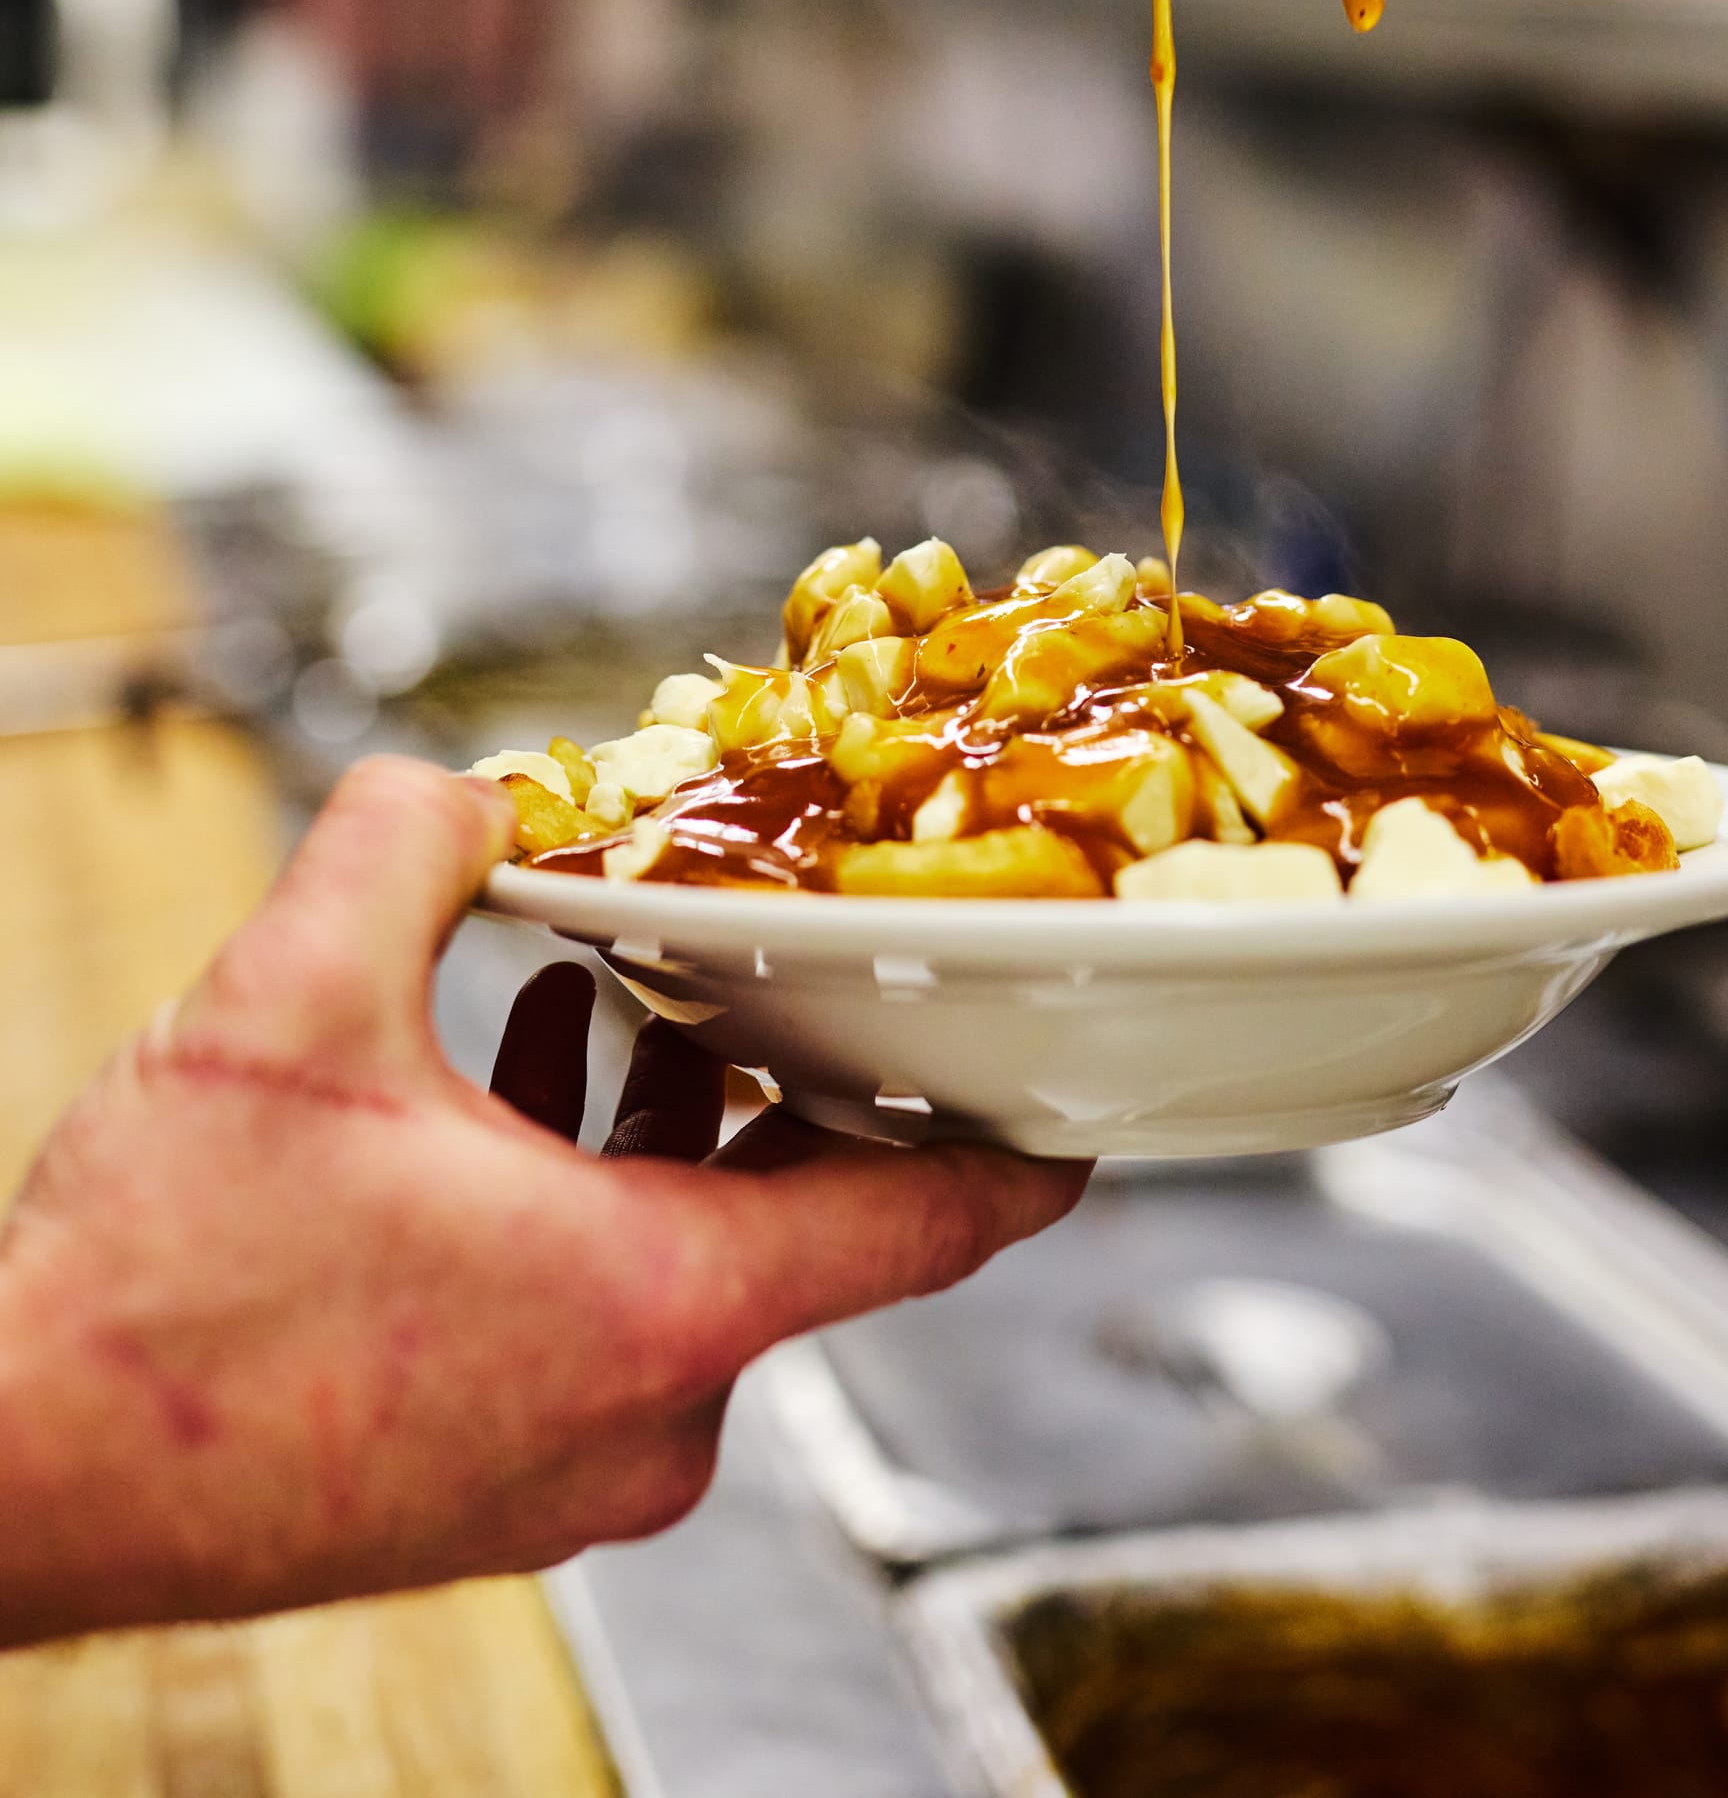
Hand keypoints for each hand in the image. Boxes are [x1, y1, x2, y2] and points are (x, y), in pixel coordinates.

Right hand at [0, 760, 1084, 1642]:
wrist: (7, 1474)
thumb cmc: (152, 1288)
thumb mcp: (289, 1001)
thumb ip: (409, 838)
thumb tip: (473, 780)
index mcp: (656, 1308)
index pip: (925, 1228)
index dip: (1022, 1148)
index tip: (1082, 1098)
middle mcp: (642, 1420)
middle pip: (804, 1228)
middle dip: (797, 1081)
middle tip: (793, 960)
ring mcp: (566, 1471)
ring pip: (697, 1265)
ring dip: (677, 1124)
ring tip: (618, 991)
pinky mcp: (489, 1486)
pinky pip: (612, 1316)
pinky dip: (599, 1198)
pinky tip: (522, 1078)